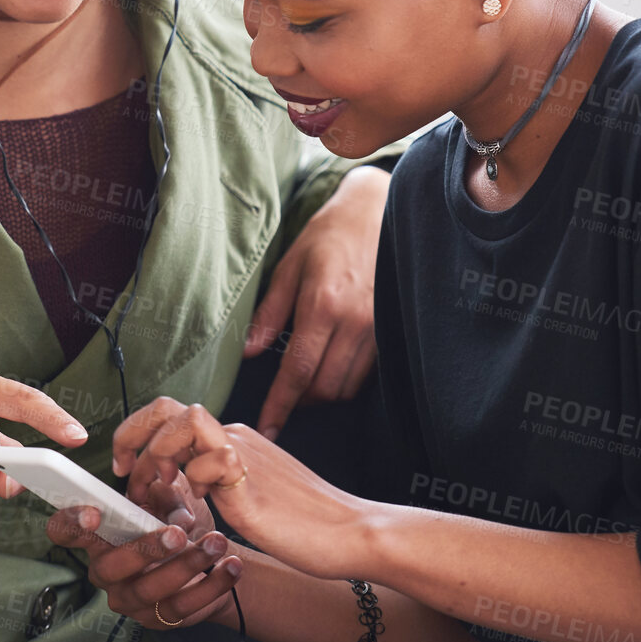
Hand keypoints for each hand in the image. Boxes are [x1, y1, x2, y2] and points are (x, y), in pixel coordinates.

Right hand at [44, 471, 241, 630]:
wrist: (206, 559)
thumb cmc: (174, 521)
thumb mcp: (168, 499)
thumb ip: (166, 495)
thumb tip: (177, 515)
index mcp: (98, 538)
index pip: (66, 532)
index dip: (72, 524)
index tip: (93, 513)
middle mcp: (106, 572)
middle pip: (113, 567)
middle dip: (146, 550)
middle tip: (177, 533)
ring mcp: (131, 600)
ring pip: (151, 589)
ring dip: (187, 565)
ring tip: (217, 543)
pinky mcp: (159, 619)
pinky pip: (184, 607)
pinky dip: (213, 586)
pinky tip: (232, 566)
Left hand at [111, 397, 372, 581]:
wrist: (349, 531)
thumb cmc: (303, 521)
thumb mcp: (245, 497)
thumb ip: (213, 483)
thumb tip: (171, 487)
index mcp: (231, 439)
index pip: (172, 414)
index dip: (138, 433)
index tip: (124, 465)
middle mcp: (234, 437)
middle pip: (168, 406)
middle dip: (133, 435)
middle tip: (124, 472)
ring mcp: (243, 454)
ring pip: (184, 420)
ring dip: (156, 455)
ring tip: (155, 489)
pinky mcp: (250, 480)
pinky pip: (210, 460)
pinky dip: (192, 481)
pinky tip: (202, 506)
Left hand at [245, 166, 389, 437]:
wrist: (379, 212)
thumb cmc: (329, 235)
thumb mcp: (290, 265)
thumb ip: (270, 312)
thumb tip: (249, 352)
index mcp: (323, 305)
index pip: (299, 370)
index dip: (280, 405)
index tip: (267, 430)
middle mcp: (355, 323)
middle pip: (324, 388)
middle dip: (300, 402)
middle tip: (282, 395)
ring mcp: (378, 329)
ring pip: (347, 386)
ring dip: (322, 393)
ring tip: (304, 379)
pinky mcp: (391, 331)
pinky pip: (366, 374)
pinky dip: (345, 380)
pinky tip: (331, 365)